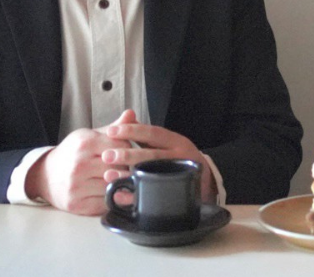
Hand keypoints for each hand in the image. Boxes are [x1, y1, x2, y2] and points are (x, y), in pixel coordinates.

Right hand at [25, 110, 136, 214]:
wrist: (45, 175)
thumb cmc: (72, 154)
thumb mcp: (89, 136)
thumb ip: (113, 128)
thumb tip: (132, 114)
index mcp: (85, 143)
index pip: (122, 147)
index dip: (129, 151)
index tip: (128, 154)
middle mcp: (79, 164)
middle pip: (119, 167)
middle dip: (126, 168)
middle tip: (126, 168)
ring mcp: (76, 186)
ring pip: (113, 185)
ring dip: (120, 184)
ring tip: (118, 179)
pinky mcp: (76, 204)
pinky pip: (105, 203)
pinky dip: (111, 198)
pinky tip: (110, 192)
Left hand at [101, 117, 217, 199]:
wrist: (206, 181)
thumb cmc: (180, 158)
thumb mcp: (168, 143)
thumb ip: (147, 134)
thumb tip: (126, 118)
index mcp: (176, 142)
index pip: (153, 133)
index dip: (132, 131)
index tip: (112, 131)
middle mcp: (179, 157)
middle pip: (152, 155)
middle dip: (127, 154)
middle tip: (107, 155)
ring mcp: (178, 176)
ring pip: (152, 174)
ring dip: (128, 174)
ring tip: (108, 174)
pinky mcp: (174, 194)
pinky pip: (151, 195)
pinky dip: (134, 195)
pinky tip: (119, 194)